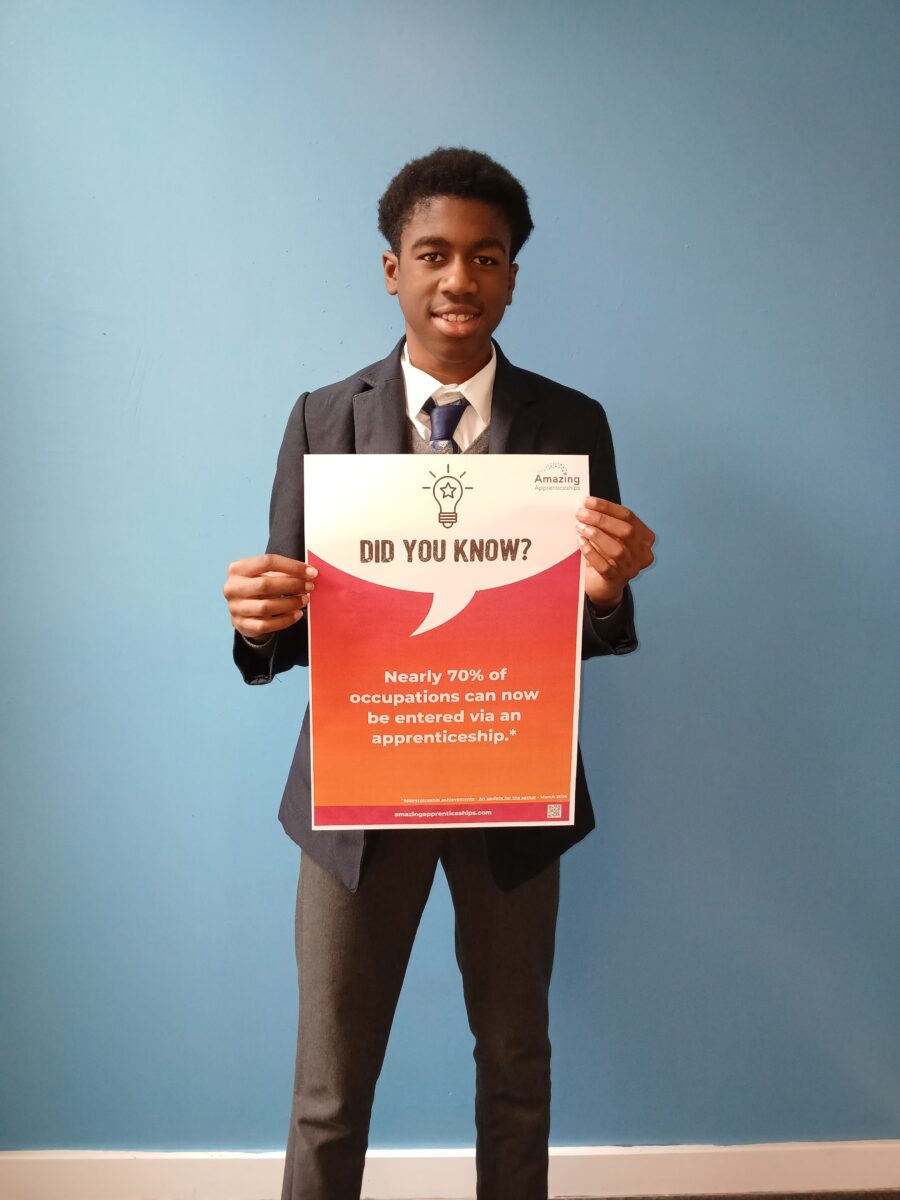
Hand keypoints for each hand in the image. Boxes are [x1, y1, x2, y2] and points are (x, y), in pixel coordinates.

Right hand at [223, 554, 316, 639]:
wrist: (240, 608)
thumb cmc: (257, 586)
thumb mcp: (264, 574)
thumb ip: (283, 572)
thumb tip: (308, 573)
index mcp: (237, 569)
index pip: (267, 562)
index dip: (292, 566)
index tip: (311, 572)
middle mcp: (232, 588)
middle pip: (265, 585)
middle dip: (292, 585)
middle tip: (309, 587)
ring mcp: (235, 608)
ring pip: (266, 607)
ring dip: (290, 603)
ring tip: (304, 600)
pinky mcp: (241, 624)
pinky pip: (266, 625)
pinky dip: (285, 620)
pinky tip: (297, 614)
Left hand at [576, 497, 654, 613]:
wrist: (604, 585)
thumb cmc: (607, 555)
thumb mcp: (612, 536)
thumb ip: (607, 522)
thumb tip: (588, 506)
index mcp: (645, 538)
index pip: (629, 516)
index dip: (607, 507)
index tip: (588, 501)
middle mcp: (643, 554)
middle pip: (626, 531)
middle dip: (601, 519)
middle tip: (581, 513)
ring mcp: (631, 569)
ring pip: (617, 550)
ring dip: (596, 535)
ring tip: (580, 527)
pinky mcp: (617, 580)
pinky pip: (604, 566)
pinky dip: (591, 553)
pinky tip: (581, 543)